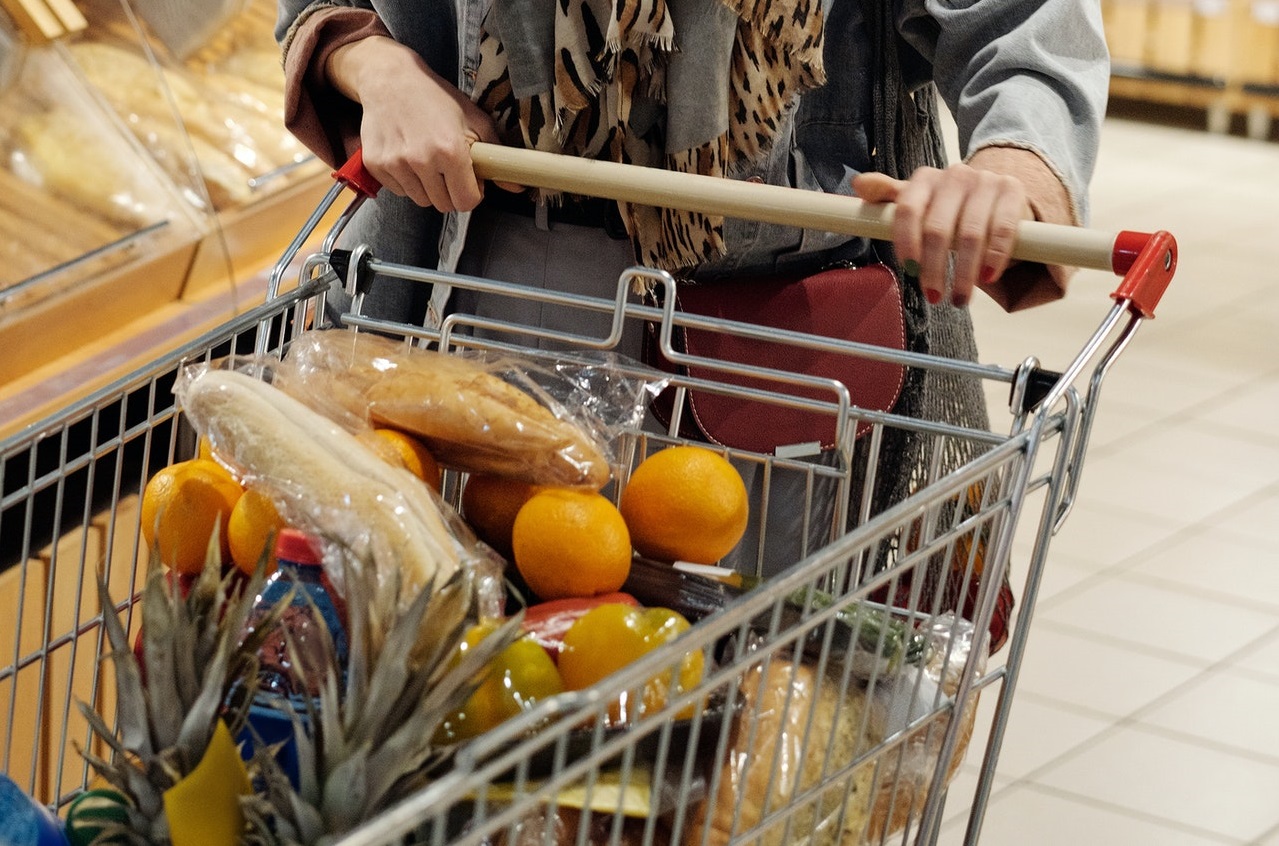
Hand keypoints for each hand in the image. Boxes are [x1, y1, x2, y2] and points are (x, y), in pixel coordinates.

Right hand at [326, 36, 507, 211]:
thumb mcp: (475, 121)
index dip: (472, 194)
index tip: (470, 181)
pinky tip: (407, 156)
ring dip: (428, 188)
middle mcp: (421, 160)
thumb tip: (517, 188)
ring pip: (421, 200)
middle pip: (443, 205)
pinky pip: (399, 191)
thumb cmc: (436, 98)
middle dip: (451, 192)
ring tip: (427, 159)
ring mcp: (395, 164)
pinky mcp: (375, 164)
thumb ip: (496, 157)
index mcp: (450, 151)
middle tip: (448, 169)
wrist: (390, 80)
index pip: (466, 202)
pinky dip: (406, 181)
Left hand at [852, 164, 1032, 306]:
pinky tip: (987, 278)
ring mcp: (985, 181)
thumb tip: (859, 184)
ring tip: (958, 298)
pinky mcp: (1011, 190)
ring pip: (970, 234)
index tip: (908, 269)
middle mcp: (954, 175)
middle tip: (933, 295)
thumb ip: (888, 198)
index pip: (908, 209)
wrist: (993, 195)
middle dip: (933, 267)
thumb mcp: (917, 203)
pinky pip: (1001, 229)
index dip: (906, 241)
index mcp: (924, 179)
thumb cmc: (947, 207)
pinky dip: (994, 257)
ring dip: (963, 273)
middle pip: (938, 228)